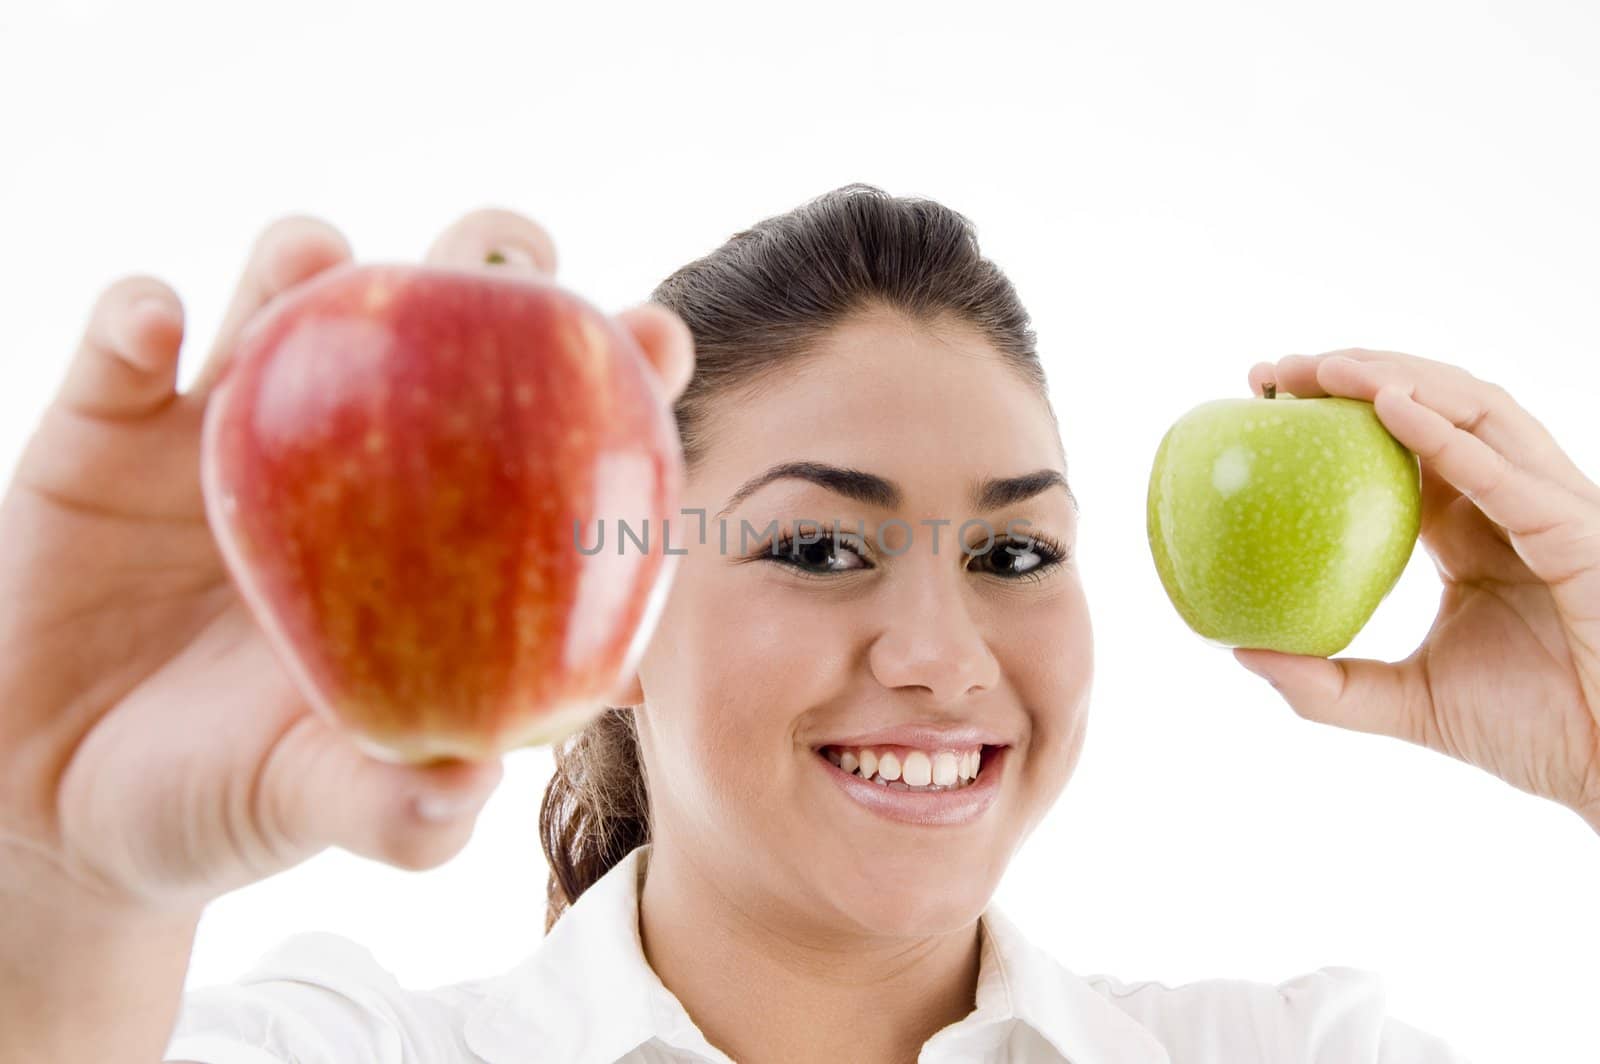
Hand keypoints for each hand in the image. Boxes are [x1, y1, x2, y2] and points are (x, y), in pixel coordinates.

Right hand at [0, 208, 694, 914]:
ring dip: (307, 264)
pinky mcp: (103, 435)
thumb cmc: (224, 799)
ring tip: (321, 261)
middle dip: (483, 263)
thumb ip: (396, 809)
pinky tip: (161, 326)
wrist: (63, 813)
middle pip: (431, 323)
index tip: (655, 336)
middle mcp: (345, 462)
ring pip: (282, 297)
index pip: (537, 431)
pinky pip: (121, 351)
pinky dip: (139, 319)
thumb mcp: (315, 804)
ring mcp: (230, 436)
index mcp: (426, 535)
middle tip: (506, 263)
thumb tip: (475, 783)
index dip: (604, 375)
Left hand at [1234, 349, 1599, 831]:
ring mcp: (1551, 509)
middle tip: (1276, 372)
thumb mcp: (1408, 702)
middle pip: (1436, 407)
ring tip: (1324, 369)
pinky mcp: (1578, 533)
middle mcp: (1512, 503)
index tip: (1266, 395)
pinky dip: (1445, 435)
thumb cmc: (1531, 734)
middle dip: (1357, 374)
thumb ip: (1328, 684)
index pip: (1402, 443)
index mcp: (1473, 528)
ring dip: (1398, 379)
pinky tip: (1388, 407)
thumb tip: (1243, 653)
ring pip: (1475, 414)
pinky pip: (1504, 473)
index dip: (1340, 409)